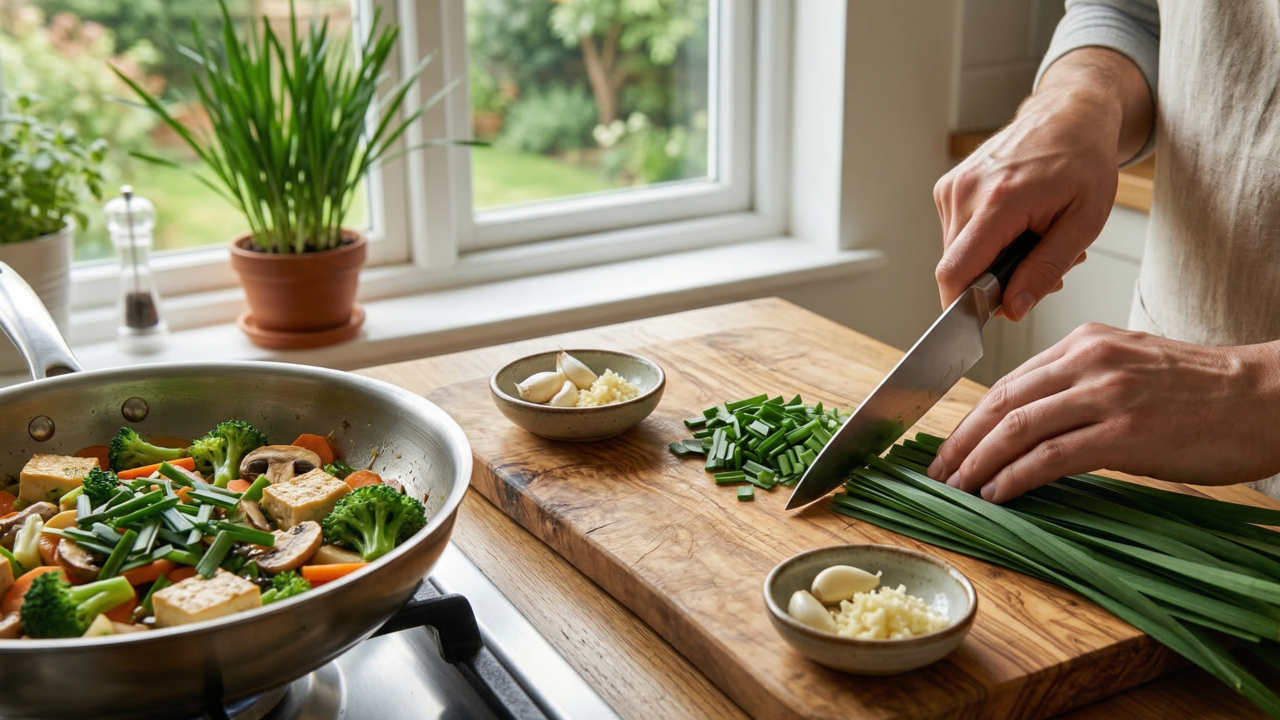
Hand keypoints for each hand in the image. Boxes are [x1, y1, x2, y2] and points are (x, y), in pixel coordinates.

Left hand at [925, 324, 1279, 502]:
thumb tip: (1029, 424)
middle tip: (936, 473)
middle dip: (961, 443)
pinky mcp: (1125, 434)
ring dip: (978, 464)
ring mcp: (1105, 396)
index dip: (970, 419)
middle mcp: (1088, 362)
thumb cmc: (1203, 391)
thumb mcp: (1130, 367)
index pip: (1008, 382)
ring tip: (957, 489)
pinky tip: (997, 494)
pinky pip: (1051, 457)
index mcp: (1084, 344)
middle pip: (1000, 403)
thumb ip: (1079, 385)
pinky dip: (1015, 477)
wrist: (1267, 397)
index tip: (949, 447)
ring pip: (1017, 429)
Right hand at [934, 48, 1152, 319]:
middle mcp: (966, 191)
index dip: (961, 306)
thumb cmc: (1083, 161)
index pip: (955, 271)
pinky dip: (983, 241)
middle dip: (991, 282)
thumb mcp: (1084, 222)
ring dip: (990, 261)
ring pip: (956, 253)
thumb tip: (1013, 308)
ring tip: (1030, 240)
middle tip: (1036, 268)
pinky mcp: (948, 187)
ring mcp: (952, 187)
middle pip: (957, 267)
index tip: (983, 318)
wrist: (1070, 113)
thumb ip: (1046, 268)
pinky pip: (957, 235)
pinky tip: (1013, 225)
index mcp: (999, 200)